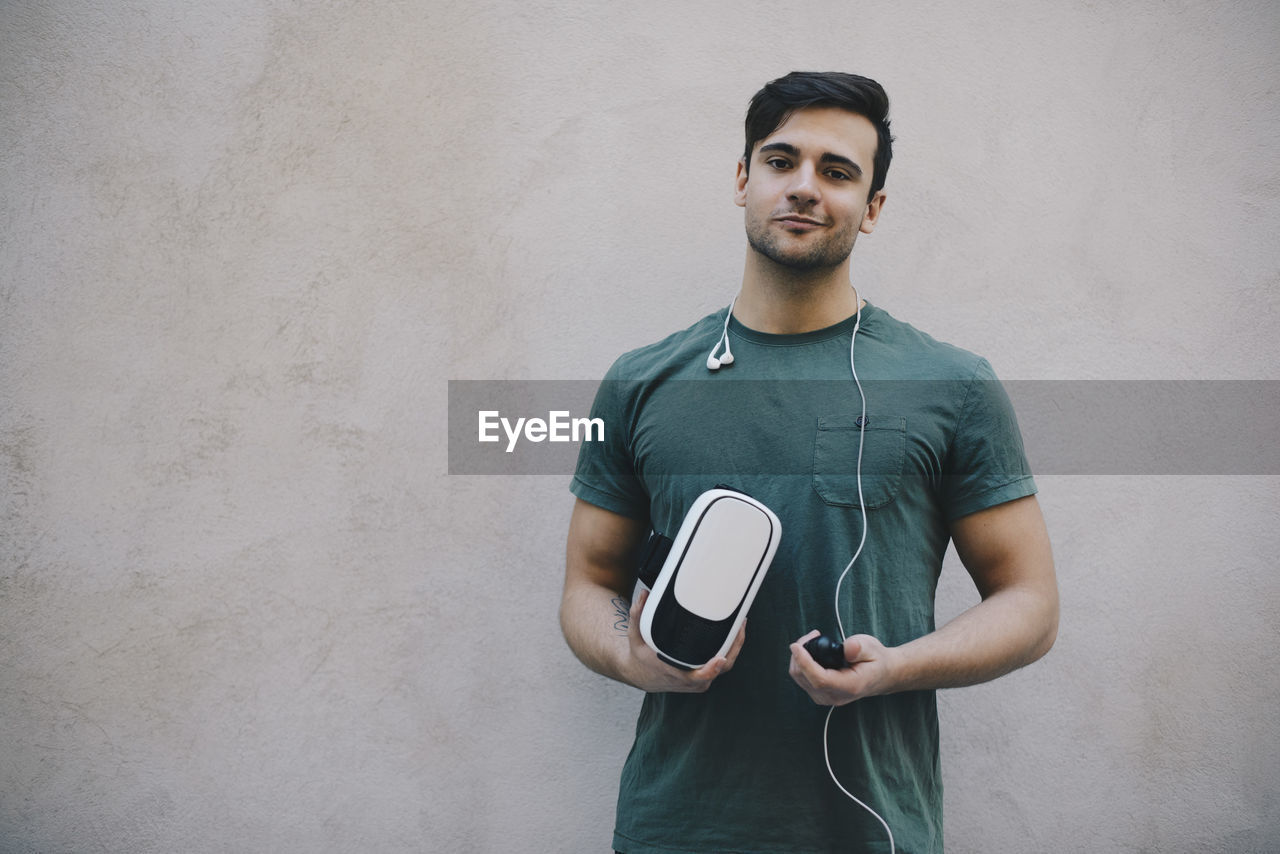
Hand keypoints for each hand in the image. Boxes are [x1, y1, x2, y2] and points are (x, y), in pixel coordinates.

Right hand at [622, 589, 746, 692]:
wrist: (641, 674)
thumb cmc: (641, 654)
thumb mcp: (635, 635)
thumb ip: (638, 615)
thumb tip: (644, 594)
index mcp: (674, 673)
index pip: (698, 676)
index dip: (711, 669)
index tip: (719, 659)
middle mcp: (689, 680)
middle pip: (720, 668)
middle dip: (734, 647)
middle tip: (740, 624)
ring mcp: (699, 681)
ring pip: (723, 667)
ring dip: (735, 647)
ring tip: (740, 624)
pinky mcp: (703, 678)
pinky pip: (721, 667)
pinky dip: (729, 651)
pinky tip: (734, 635)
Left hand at [789, 629, 897, 705]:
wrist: (881, 675)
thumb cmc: (876, 660)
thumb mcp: (872, 648)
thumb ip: (860, 648)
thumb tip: (847, 647)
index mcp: (849, 686)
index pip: (819, 679)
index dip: (805, 662)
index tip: (796, 646)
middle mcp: (835, 696)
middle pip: (805, 678)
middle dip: (800, 654)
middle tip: (812, 635)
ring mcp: (826, 697)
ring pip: (800, 678)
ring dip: (799, 657)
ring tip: (812, 639)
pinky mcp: (820, 694)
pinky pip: (802, 679)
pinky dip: (801, 663)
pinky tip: (810, 651)